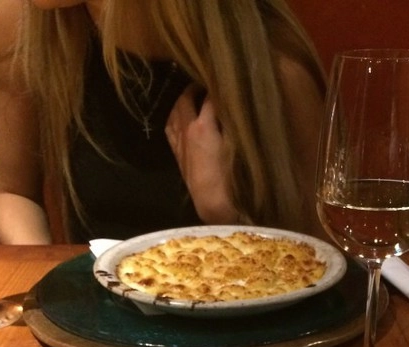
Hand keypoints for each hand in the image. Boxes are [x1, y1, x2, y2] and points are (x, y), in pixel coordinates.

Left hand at [165, 87, 240, 223]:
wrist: (214, 205)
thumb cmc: (231, 178)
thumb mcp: (237, 147)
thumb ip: (234, 124)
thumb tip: (235, 105)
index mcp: (203, 126)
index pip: (211, 96)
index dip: (219, 85)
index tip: (228, 78)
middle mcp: (187, 130)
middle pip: (187, 99)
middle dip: (197, 87)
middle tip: (208, 81)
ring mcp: (180, 143)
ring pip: (175, 112)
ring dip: (183, 100)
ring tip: (194, 95)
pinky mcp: (178, 155)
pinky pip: (170, 129)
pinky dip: (175, 117)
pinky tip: (181, 116)